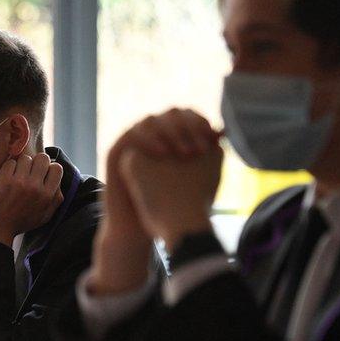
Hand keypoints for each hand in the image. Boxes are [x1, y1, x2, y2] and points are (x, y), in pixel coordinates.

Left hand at [0, 153, 63, 244]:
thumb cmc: (20, 223)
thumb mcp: (44, 216)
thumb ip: (55, 200)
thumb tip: (58, 183)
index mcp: (47, 195)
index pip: (57, 168)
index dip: (49, 168)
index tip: (42, 174)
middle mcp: (35, 187)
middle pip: (42, 158)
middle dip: (36, 162)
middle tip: (29, 171)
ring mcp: (19, 182)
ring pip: (26, 158)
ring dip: (21, 164)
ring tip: (16, 174)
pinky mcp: (4, 179)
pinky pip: (10, 162)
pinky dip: (8, 167)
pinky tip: (6, 176)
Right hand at [87, 108, 213, 294]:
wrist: (138, 227)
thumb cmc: (169, 207)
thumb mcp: (192, 180)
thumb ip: (205, 156)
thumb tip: (222, 132)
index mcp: (172, 137)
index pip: (188, 115)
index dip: (201, 122)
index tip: (214, 139)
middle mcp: (153, 135)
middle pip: (172, 113)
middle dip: (188, 127)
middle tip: (199, 149)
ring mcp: (133, 142)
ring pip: (151, 121)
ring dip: (169, 132)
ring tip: (183, 153)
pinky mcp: (117, 152)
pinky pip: (131, 134)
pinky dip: (148, 140)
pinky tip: (162, 154)